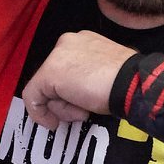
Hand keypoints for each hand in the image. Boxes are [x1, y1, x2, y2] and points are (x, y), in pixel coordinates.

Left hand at [22, 31, 136, 129]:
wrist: (130, 82)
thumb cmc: (126, 80)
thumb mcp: (107, 72)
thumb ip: (90, 75)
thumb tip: (84, 91)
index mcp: (83, 40)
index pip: (67, 68)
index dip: (71, 92)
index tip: (80, 106)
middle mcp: (67, 42)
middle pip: (54, 78)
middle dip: (66, 100)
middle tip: (82, 111)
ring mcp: (56, 56)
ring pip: (46, 88)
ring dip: (63, 107)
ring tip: (84, 110)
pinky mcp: (49, 73)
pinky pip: (33, 98)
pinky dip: (40, 114)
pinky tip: (52, 123)